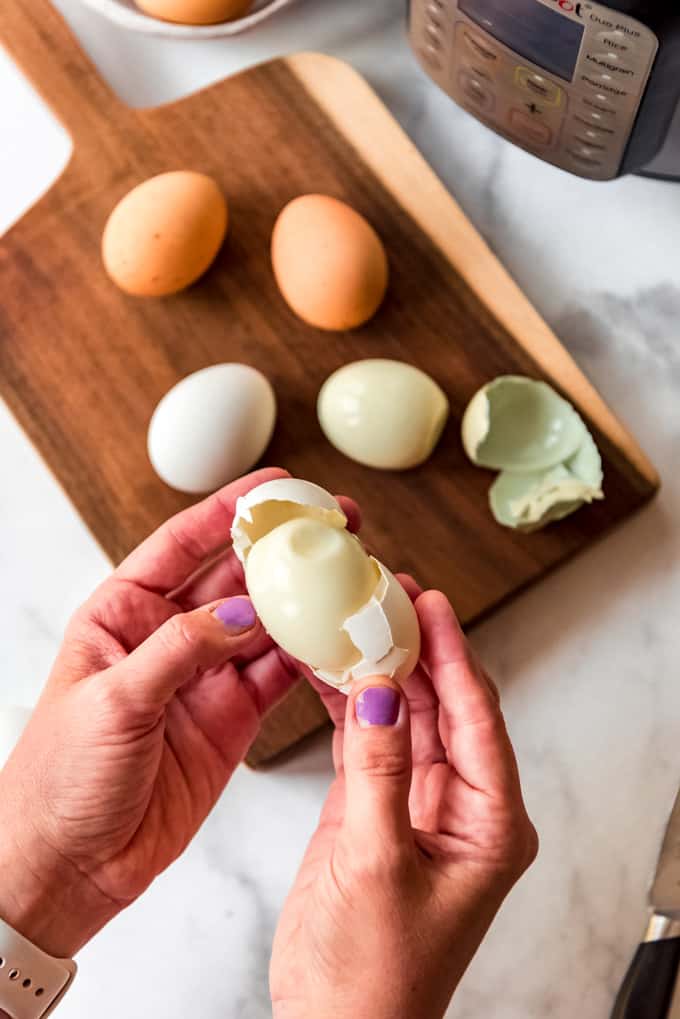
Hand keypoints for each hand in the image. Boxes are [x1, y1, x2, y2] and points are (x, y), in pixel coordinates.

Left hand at [0, 468, 357, 959]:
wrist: (68, 868)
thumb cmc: (57, 781)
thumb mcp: (112, 701)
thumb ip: (180, 650)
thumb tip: (242, 611)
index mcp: (122, 615)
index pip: (181, 544)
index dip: (229, 511)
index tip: (276, 486)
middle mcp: (167, 639)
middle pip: (235, 579)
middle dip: (283, 551)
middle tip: (334, 527)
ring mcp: (203, 680)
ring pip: (266, 626)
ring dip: (306, 602)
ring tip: (349, 577)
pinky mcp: (230, 721)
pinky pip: (279, 679)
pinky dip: (311, 660)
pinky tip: (337, 641)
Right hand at [271, 585, 537, 1018]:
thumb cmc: (372, 979)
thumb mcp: (376, 865)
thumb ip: (379, 771)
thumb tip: (382, 691)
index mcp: (490, 823)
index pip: (478, 718)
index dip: (454, 654)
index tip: (432, 603)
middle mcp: (460, 807)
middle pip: (445, 707)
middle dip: (419, 649)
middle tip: (391, 594)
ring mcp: (415, 804)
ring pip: (405, 716)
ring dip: (383, 669)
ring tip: (361, 617)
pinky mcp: (373, 809)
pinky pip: (368, 740)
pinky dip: (349, 704)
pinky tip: (331, 670)